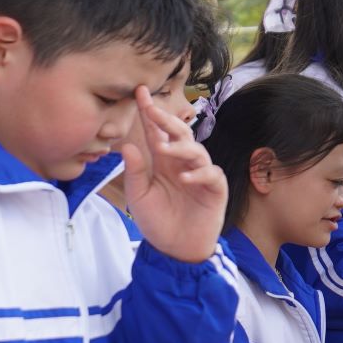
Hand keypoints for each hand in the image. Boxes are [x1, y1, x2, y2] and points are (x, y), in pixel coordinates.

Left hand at [122, 86, 227, 262]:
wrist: (175, 250)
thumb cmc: (157, 222)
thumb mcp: (139, 196)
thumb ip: (135, 172)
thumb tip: (127, 145)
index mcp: (163, 161)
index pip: (156, 131)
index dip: (149, 112)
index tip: (139, 92)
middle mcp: (182, 163)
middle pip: (178, 133)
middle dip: (166, 119)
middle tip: (153, 109)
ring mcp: (201, 174)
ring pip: (196, 151)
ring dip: (180, 148)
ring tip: (163, 150)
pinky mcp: (215, 189)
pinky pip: (211, 174)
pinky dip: (199, 174)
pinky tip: (185, 178)